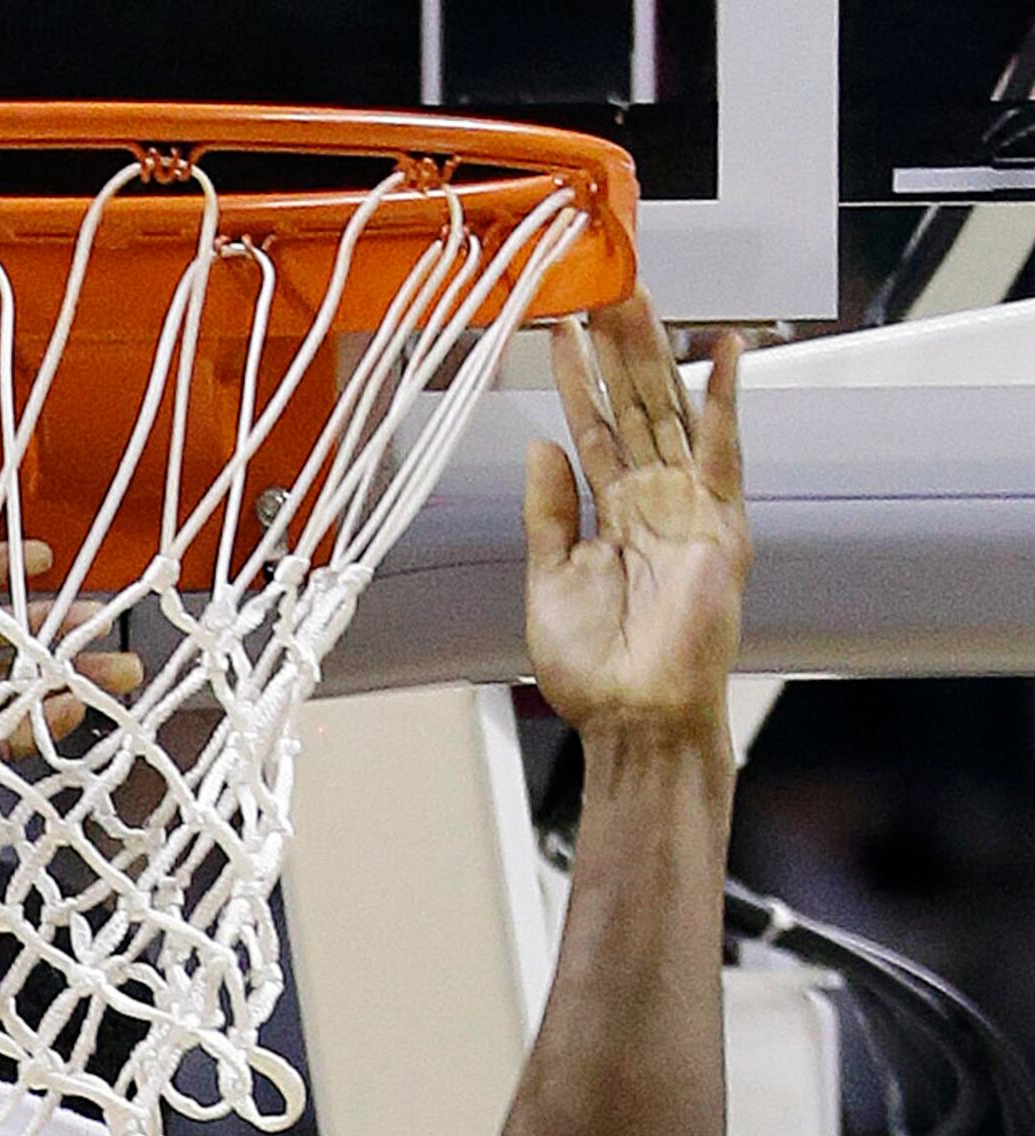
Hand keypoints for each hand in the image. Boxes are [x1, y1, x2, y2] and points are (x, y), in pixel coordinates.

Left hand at [523, 302, 747, 746]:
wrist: (634, 716)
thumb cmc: (594, 669)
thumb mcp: (549, 581)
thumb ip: (547, 512)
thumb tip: (540, 444)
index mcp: (610, 516)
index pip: (594, 431)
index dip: (578, 381)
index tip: (561, 331)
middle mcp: (651, 501)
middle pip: (636, 407)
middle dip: (619, 349)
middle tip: (603, 288)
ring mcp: (688, 507)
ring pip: (671, 411)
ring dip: (656, 354)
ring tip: (638, 296)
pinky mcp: (720, 521)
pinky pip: (724, 448)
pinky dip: (725, 399)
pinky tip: (723, 349)